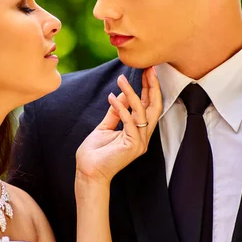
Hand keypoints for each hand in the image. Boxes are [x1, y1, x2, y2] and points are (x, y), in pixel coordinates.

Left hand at [75, 67, 161, 184]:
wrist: (88, 172)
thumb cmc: (95, 153)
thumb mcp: (105, 126)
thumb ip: (115, 112)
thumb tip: (121, 95)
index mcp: (139, 132)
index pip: (149, 106)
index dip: (150, 89)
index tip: (147, 71)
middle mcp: (143, 137)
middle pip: (154, 107)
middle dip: (152, 86)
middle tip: (148, 69)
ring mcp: (140, 142)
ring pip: (142, 112)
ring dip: (132, 93)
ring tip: (121, 79)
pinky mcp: (133, 146)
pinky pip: (130, 121)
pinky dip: (121, 107)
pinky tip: (112, 97)